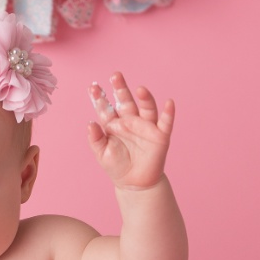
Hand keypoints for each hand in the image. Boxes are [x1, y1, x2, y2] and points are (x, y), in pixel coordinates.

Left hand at [86, 72, 174, 191]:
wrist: (134, 184)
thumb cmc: (117, 166)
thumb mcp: (101, 154)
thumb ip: (95, 139)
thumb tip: (90, 124)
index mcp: (114, 124)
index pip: (106, 108)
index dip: (100, 98)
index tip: (92, 87)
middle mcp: (130, 121)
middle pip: (125, 101)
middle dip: (120, 88)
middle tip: (115, 75)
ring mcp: (145, 126)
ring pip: (146, 107)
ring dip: (144, 97)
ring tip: (140, 89)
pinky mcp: (160, 135)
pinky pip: (165, 122)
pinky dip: (168, 113)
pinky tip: (169, 103)